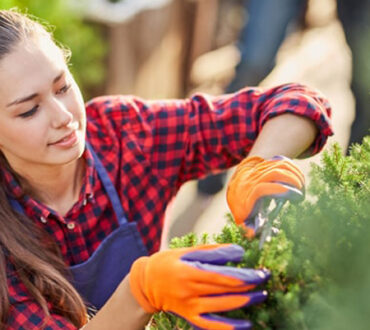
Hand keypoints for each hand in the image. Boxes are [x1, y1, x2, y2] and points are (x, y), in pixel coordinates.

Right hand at [129, 244, 268, 328]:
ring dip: (244, 301)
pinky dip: (230, 326)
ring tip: (261, 295)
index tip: (258, 271)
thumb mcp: (187, 251)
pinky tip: (247, 324)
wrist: (147, 282)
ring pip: (222, 307)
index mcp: (188, 271)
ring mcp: (189, 306)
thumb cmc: (168, 262)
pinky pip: (212, 325)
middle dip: (248, 285)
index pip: (221, 275)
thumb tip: (238, 252)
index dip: (242, 275)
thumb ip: (213, 252)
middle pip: (225, 290)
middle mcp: (189, 290)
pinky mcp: (189, 316)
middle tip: (265, 279)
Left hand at [227, 156, 304, 237]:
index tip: (289, 193)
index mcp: (245, 198)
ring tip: (301, 186)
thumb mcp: (243, 222)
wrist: (235, 190)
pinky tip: (298, 177)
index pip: (259, 189)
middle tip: (300, 193)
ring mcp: (256, 171)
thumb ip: (248, 230)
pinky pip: (279, 161)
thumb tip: (255, 234)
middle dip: (291, 181)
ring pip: (278, 165)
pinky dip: (292, 168)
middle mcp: (250, 182)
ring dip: (294, 174)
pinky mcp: (263, 165)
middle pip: (273, 174)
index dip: (275, 190)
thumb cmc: (243, 210)